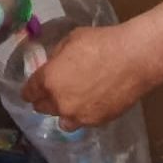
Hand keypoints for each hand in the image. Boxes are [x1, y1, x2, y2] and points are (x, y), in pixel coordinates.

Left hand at [21, 24, 151, 127]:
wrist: (134, 59)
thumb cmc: (102, 42)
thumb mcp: (71, 39)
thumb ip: (57, 56)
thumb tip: (55, 65)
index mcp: (49, 80)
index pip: (29, 92)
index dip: (29, 90)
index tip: (32, 90)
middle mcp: (59, 102)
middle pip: (42, 108)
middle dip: (44, 100)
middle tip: (53, 92)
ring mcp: (78, 115)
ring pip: (62, 121)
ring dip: (63, 112)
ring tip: (73, 103)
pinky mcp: (96, 122)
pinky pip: (83, 123)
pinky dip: (83, 115)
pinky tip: (92, 104)